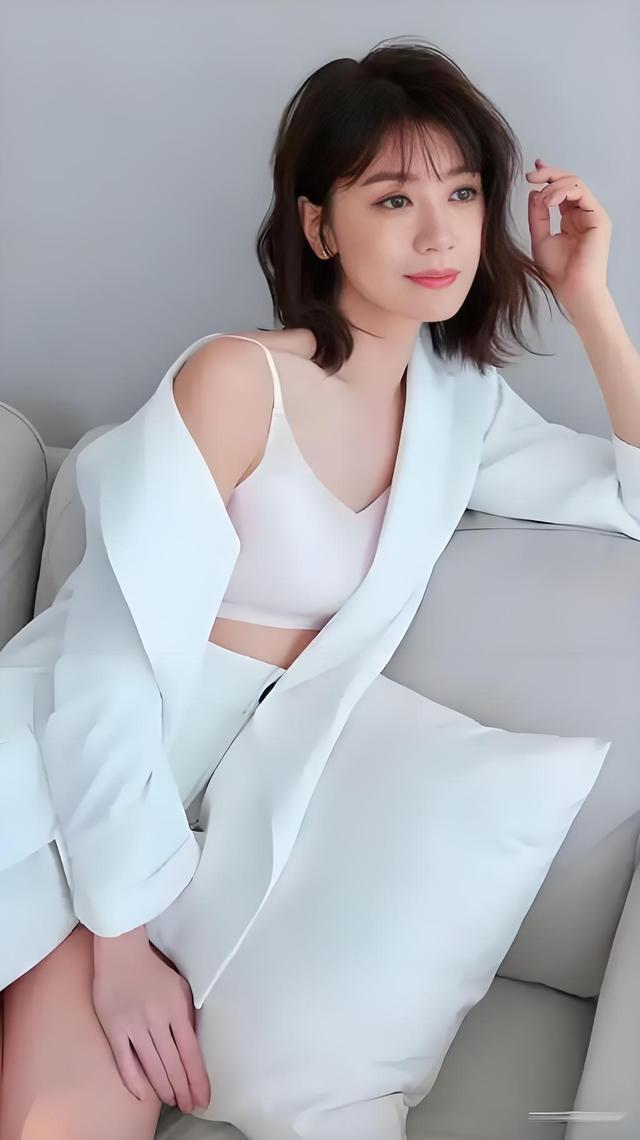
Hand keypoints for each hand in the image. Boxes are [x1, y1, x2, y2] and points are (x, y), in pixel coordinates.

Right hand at [92, 926, 210, 1113]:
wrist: (121, 952)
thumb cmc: (153, 970)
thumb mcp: (180, 987)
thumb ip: (187, 1014)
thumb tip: (194, 1045)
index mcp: (176, 1009)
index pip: (191, 1053)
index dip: (198, 1080)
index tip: (203, 1098)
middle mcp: (157, 1019)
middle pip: (173, 1065)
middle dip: (183, 1090)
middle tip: (189, 1106)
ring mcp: (134, 1025)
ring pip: (152, 1067)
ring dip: (164, 1088)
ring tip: (172, 1101)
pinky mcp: (114, 1028)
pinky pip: (125, 1062)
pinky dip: (134, 1081)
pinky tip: (143, 1096)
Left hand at [525, 158, 611, 313]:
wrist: (572, 288)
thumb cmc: (558, 272)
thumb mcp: (540, 238)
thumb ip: (537, 215)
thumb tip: (535, 192)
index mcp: (570, 219)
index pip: (560, 191)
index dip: (547, 177)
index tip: (531, 173)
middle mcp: (582, 214)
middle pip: (569, 182)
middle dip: (549, 174)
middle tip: (530, 175)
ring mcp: (592, 215)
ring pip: (575, 183)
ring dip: (553, 185)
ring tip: (540, 199)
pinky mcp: (598, 217)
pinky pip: (581, 193)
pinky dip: (562, 192)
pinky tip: (548, 201)